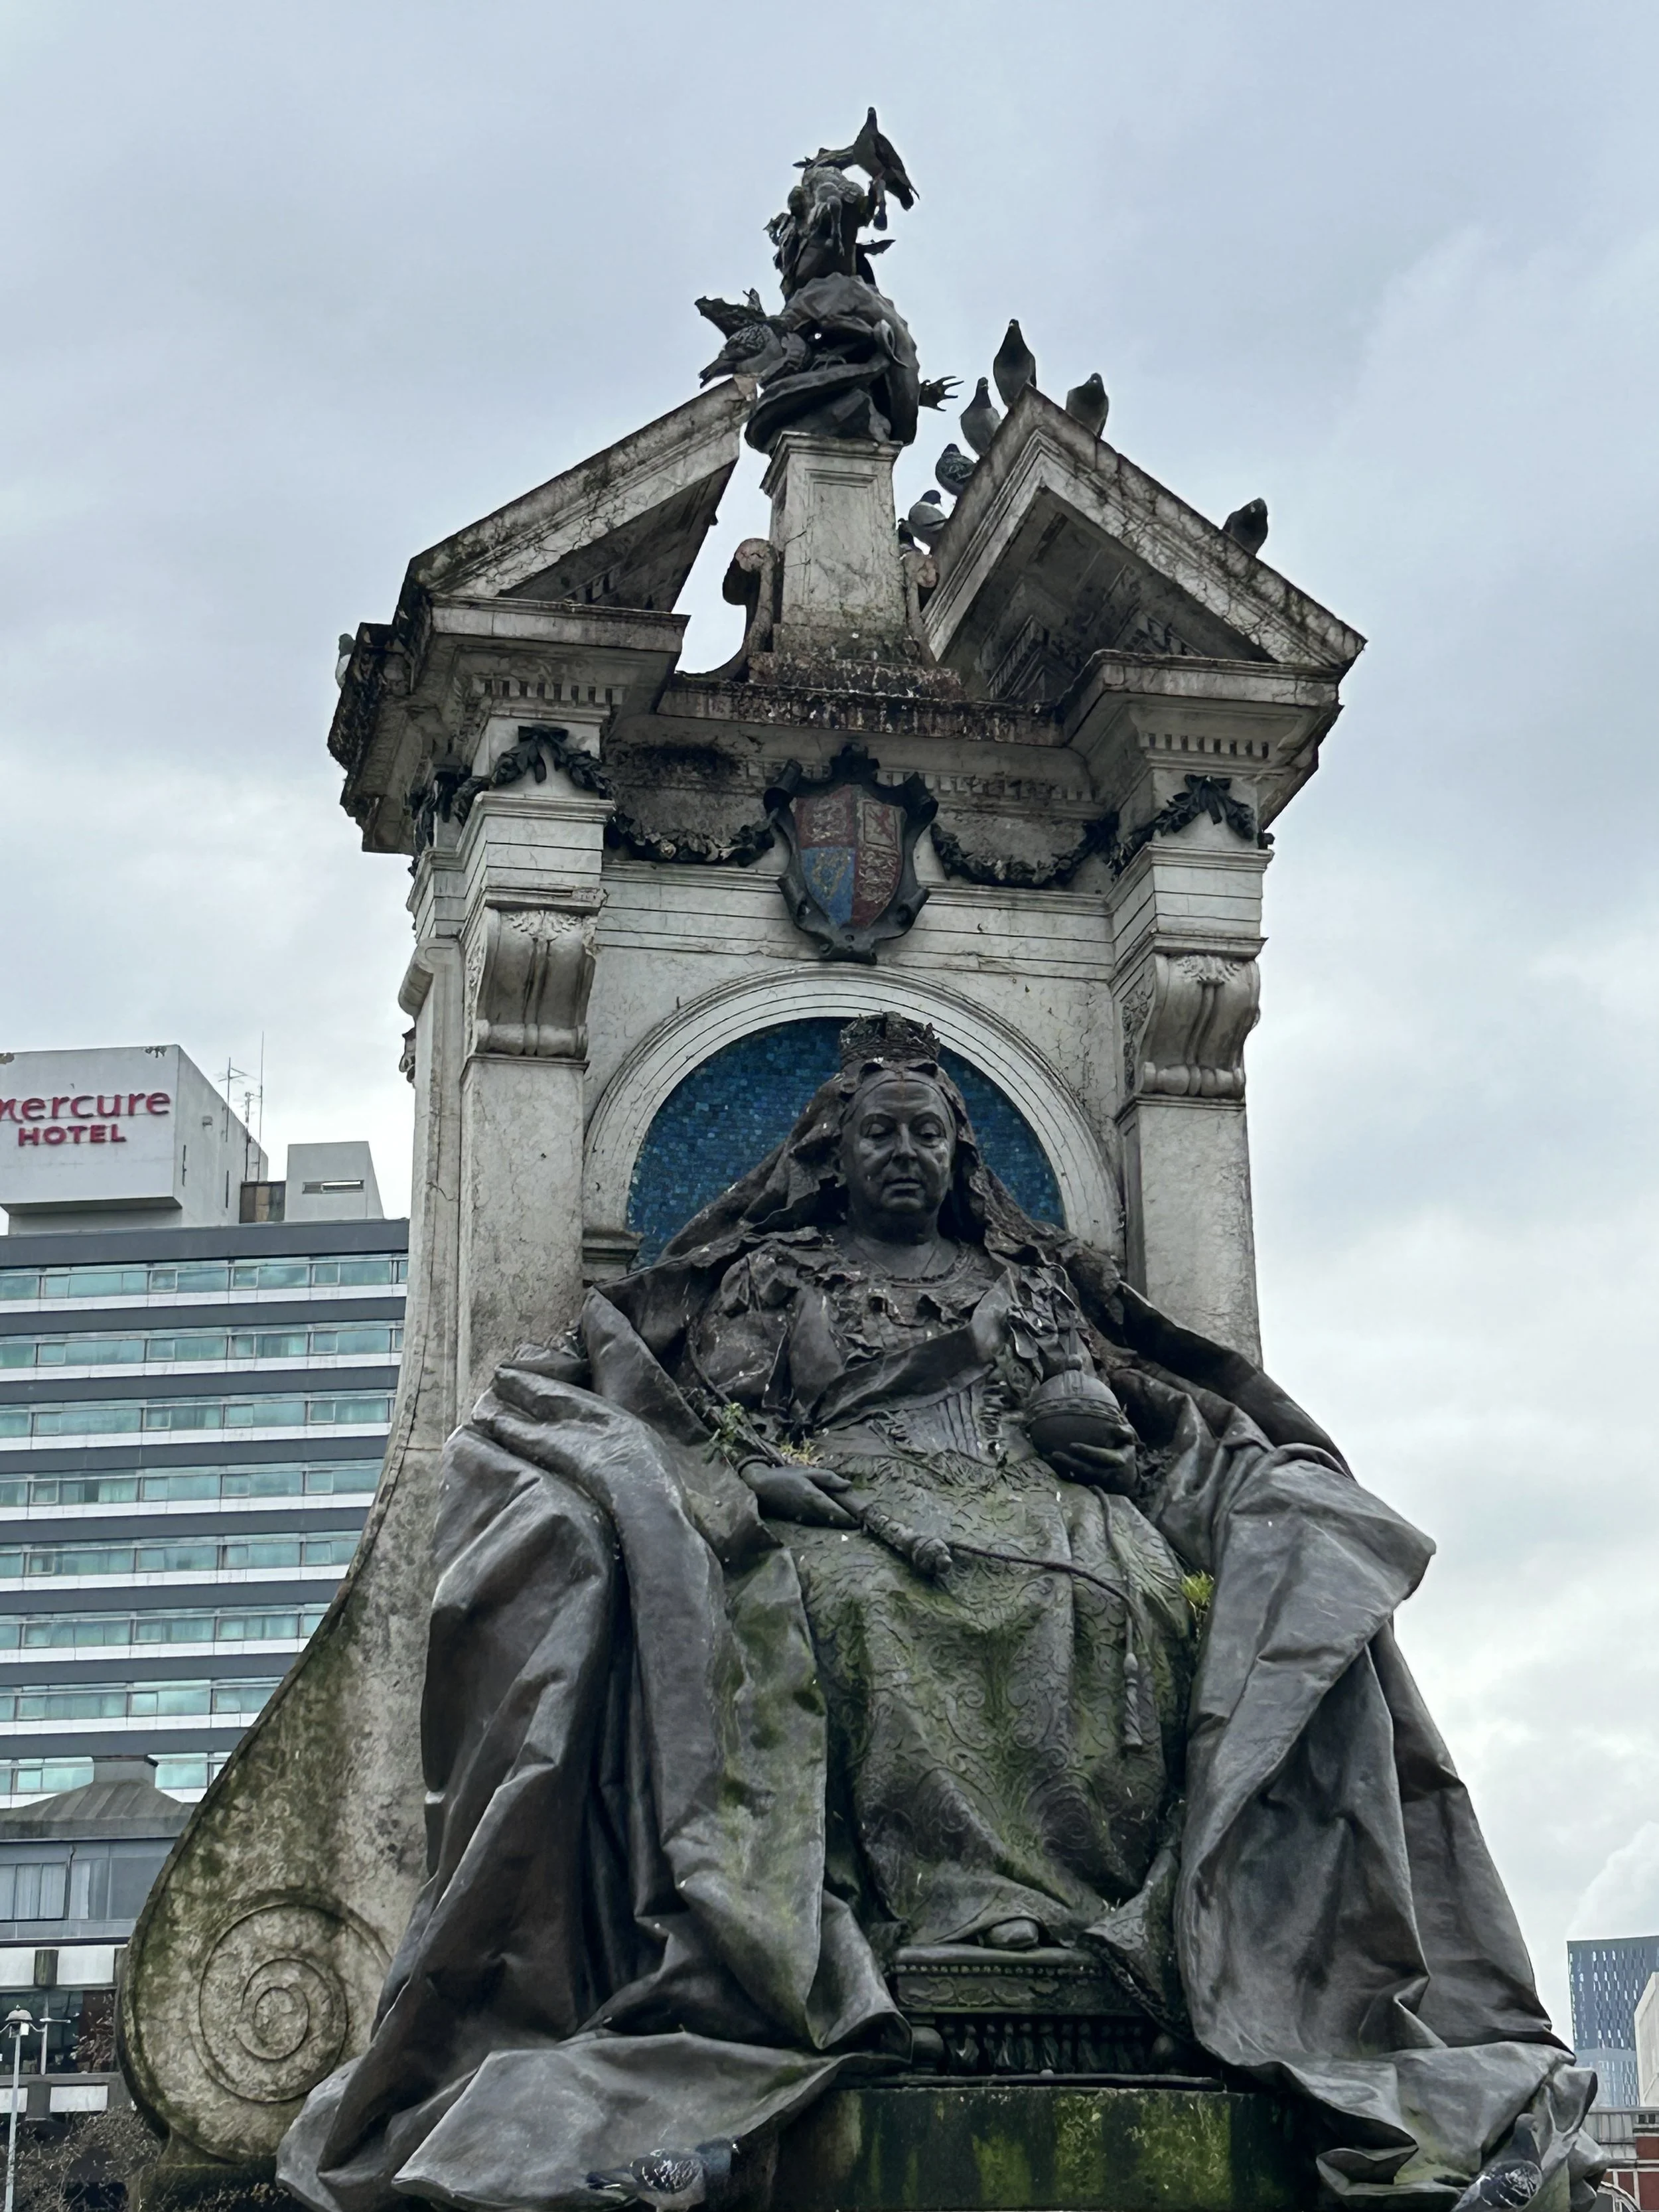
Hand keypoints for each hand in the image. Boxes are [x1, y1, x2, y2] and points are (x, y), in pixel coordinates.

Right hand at [739, 1461, 858, 1527]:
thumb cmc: (784, 1477)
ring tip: (850, 1521)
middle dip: (847, 1522)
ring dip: (838, 1524)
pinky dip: (826, 1522)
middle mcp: (811, 1512)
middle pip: (834, 1521)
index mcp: (814, 1498)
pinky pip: (817, 1523)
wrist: (760, 1488)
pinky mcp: (798, 1521)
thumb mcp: (807, 1472)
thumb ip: (828, 1478)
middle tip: (860, 1522)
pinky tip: (831, 1518)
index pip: (837, 1512)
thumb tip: (849, 1486)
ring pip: (826, 1524)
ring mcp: (804, 1519)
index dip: (850, 1518)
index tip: (862, 1520)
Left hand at [1045, 1437, 1138, 1492]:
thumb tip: (1116, 1428)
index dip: (1088, 1452)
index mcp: (1118, 1461)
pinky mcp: (1091, 1486)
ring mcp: (1099, 1482)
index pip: (1101, 1457)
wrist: (1128, 1480)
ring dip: (1062, 1468)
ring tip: (1046, 1457)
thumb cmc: (1125, 1454)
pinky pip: (1075, 1481)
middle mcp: (1107, 1474)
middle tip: (1054, 1454)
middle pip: (1086, 1469)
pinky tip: (1049, 1464)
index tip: (1072, 1445)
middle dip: (1070, 1462)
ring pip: (1079, 1476)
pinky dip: (1062, 1473)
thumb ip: (1125, 1432)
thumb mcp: (1129, 1442)